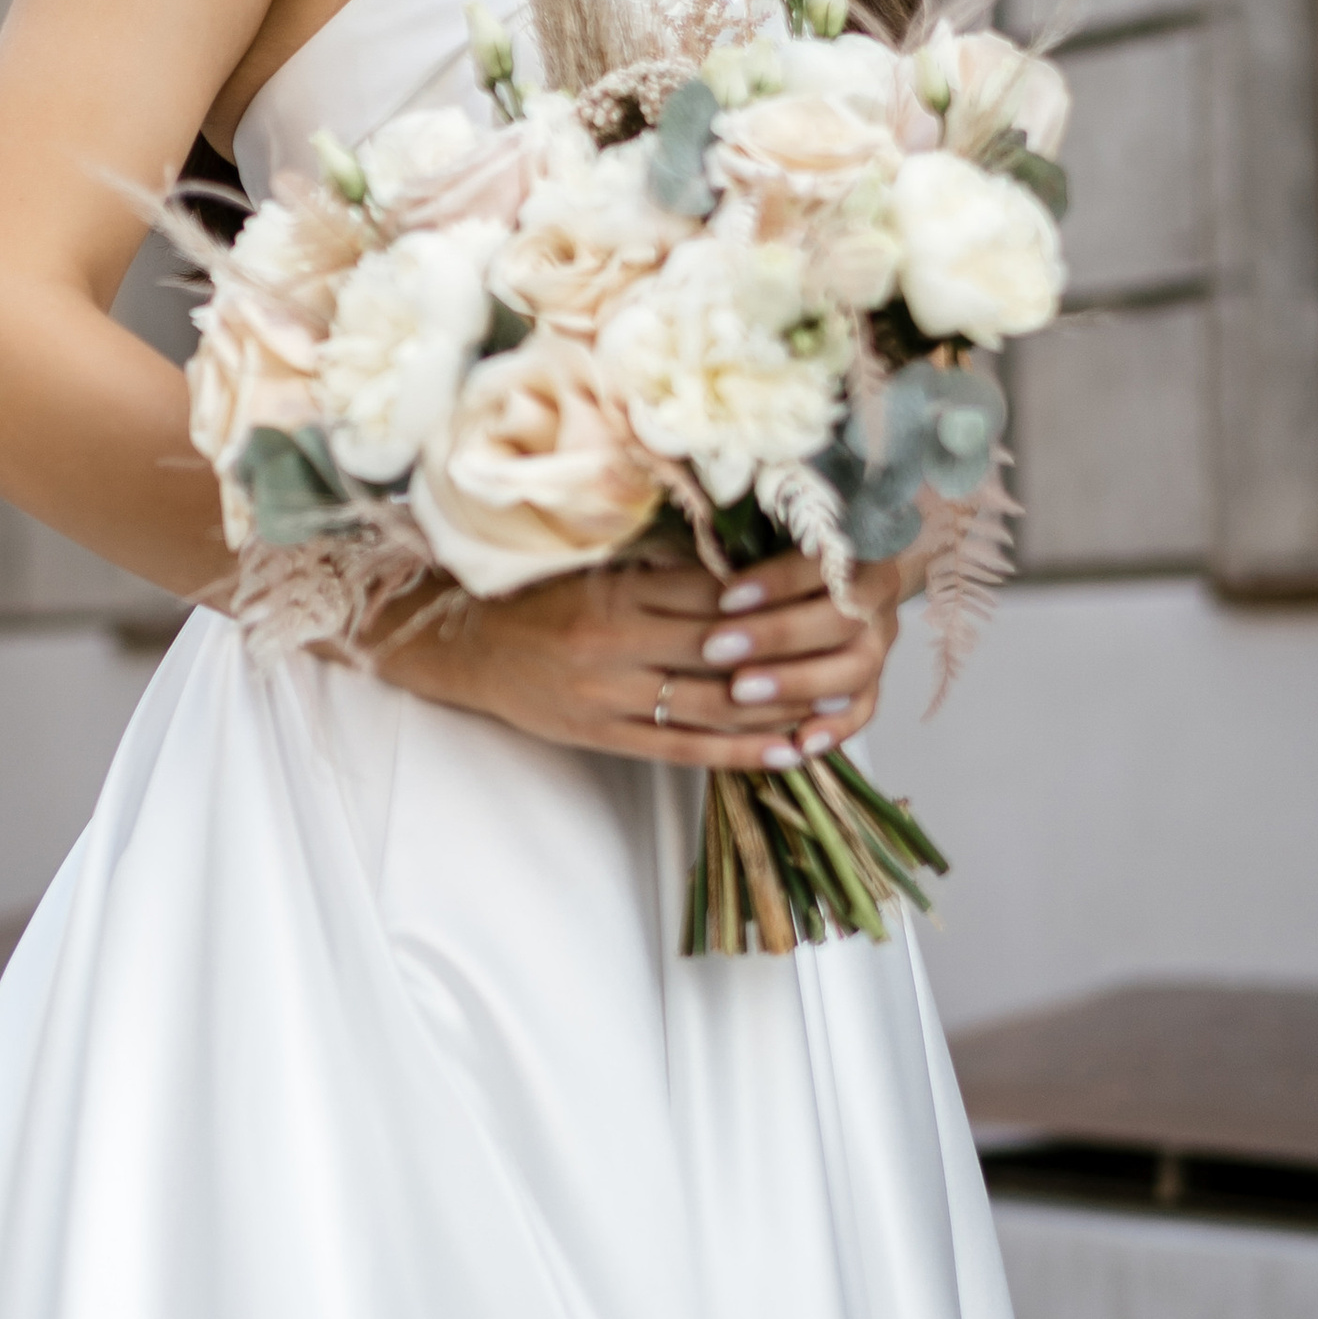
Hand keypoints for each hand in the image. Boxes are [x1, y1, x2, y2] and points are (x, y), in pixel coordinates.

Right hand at [363, 548, 905, 767]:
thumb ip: (661, 570)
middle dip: (792, 650)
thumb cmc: (532, 598)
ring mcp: (610, 694)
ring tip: (837, 706)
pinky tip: (786, 752)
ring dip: (780, 706)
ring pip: (712, 702)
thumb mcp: (595, 566)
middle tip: (856, 648)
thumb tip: (744, 570)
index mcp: (618, 588)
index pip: (714, 591)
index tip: (830, 591)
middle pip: (725, 647)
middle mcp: (616, 641)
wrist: (460, 645)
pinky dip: (739, 752)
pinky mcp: (603, 735)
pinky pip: (682, 747)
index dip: (777, 596)